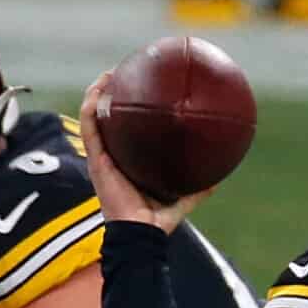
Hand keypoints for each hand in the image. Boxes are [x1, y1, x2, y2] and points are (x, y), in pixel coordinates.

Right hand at [79, 71, 210, 233]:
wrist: (140, 233)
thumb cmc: (157, 220)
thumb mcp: (182, 198)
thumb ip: (198, 187)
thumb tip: (218, 177)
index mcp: (126, 162)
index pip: (123, 132)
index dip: (126, 112)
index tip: (138, 90)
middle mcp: (111, 156)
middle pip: (105, 119)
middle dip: (110, 94)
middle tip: (123, 74)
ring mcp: (100, 156)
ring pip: (92, 116)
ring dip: (96, 92)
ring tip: (109, 74)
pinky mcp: (95, 159)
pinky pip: (89, 126)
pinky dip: (91, 105)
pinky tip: (100, 89)